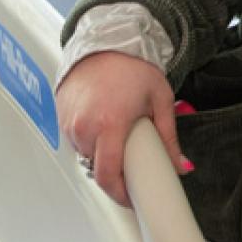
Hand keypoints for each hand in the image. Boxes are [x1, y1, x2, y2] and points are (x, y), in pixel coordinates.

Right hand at [57, 51, 190, 207]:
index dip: (119, 194)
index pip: (109, 175)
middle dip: (115, 173)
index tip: (131, 198)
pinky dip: (89, 141)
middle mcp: (85, 127)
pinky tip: (103, 124)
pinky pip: (76, 141)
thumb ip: (169, 137)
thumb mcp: (160, 99)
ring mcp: (69, 123)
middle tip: (132, 163)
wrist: (105, 43)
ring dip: (102, 155)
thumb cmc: (133, 68)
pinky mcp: (60, 118)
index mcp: (110, 124)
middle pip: (97, 168)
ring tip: (119, 134)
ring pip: (85, 155)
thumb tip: (181, 166)